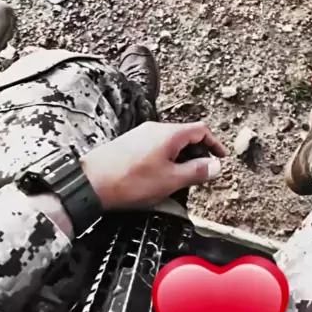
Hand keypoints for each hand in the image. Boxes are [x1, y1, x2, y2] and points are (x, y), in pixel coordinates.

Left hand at [81, 121, 226, 210]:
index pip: (201, 130)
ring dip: (181, 158)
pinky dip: (166, 158)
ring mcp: (140, 134)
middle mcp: (155, 128)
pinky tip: (160, 177)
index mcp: (170, 133)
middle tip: (202, 174)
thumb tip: (216, 166)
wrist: (90, 182)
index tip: (221, 158)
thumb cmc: (131, 181)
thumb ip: (196, 172)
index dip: (214, 144)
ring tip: (181, 180)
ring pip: (170, 143)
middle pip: (185, 135)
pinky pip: (155, 147)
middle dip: (198, 153)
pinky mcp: (129, 144)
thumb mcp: (171, 180)